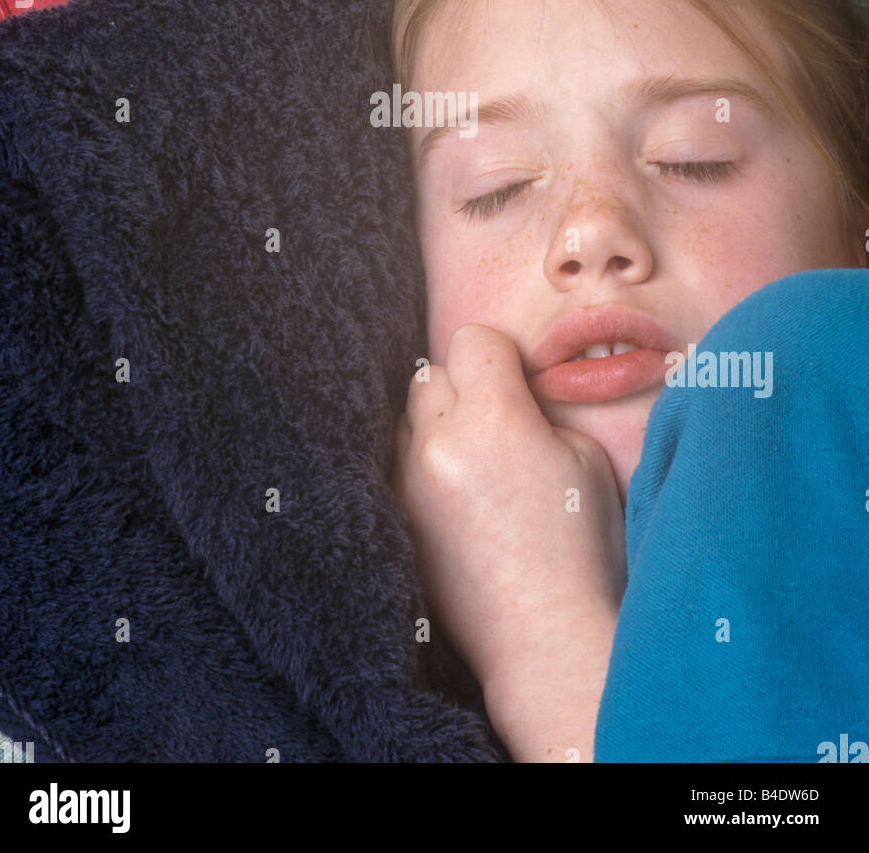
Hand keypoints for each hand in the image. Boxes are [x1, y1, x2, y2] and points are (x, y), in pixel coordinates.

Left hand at [390, 322, 626, 692]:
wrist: (545, 638)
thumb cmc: (582, 550)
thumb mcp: (581, 458)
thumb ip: (534, 411)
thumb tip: (507, 395)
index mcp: (496, 419)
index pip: (471, 340)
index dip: (498, 356)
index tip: (516, 380)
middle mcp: (441, 443)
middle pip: (434, 376)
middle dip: (465, 388)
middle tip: (499, 423)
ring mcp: (410, 482)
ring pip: (410, 418)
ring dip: (438, 425)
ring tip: (477, 464)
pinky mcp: (397, 516)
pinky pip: (399, 462)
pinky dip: (425, 464)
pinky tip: (459, 496)